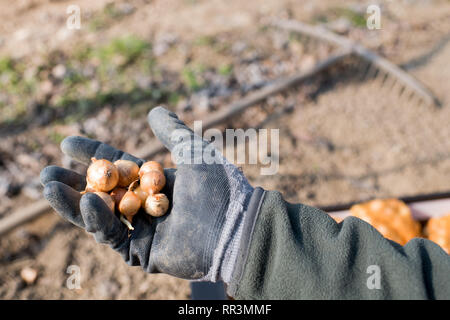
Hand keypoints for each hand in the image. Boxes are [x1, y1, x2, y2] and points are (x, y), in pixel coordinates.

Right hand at [40, 106, 254, 281]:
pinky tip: (85, 203)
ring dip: (72, 202)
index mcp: (156, 182)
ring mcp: (142, 229)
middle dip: (74, 182)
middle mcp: (146, 205)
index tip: (68, 142)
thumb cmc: (219, 187)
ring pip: (100, 216)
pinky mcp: (141, 251)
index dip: (93, 154)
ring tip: (47, 186)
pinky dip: (97, 220)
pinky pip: (112, 235)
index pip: (118, 166)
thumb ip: (173, 131)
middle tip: (46, 172)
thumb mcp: (194, 151)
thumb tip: (154, 109)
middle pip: (102, 192)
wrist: (236, 225)